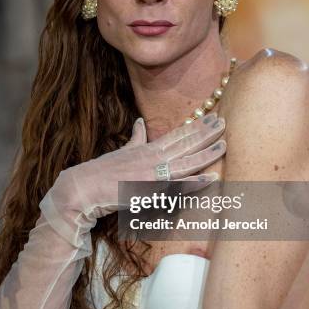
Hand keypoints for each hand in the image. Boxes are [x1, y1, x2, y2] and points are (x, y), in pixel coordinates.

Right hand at [39, 113, 225, 228]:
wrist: (83, 189)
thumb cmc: (100, 173)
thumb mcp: (121, 151)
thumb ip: (135, 139)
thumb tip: (141, 122)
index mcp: (147, 148)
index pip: (177, 134)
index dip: (196, 126)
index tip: (212, 117)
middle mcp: (152, 158)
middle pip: (184, 143)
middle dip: (206, 133)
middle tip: (225, 122)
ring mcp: (151, 174)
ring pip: (184, 162)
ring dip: (205, 153)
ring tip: (224, 144)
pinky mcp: (148, 191)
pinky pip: (176, 186)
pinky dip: (193, 182)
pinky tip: (209, 178)